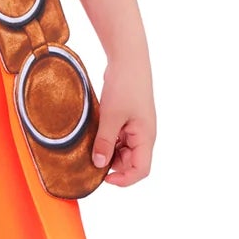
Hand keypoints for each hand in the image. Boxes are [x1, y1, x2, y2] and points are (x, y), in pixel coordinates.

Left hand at [93, 57, 154, 186]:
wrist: (128, 59)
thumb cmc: (125, 86)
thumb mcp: (111, 117)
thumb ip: (105, 142)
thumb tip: (99, 165)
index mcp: (146, 137)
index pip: (141, 170)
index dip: (124, 179)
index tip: (103, 178)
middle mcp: (144, 135)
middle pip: (130, 162)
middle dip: (112, 165)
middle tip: (91, 159)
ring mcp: (136, 127)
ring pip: (123, 150)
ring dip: (108, 152)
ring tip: (91, 145)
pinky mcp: (127, 119)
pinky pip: (118, 138)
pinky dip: (107, 140)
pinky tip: (94, 135)